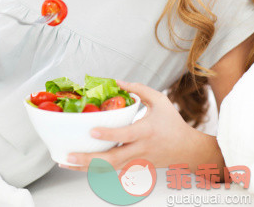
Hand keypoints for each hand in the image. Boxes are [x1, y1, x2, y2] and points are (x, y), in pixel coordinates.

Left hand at [60, 79, 199, 171]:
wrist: (187, 150)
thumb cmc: (173, 123)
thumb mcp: (159, 100)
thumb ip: (139, 89)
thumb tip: (117, 81)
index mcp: (146, 131)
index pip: (126, 134)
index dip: (109, 134)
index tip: (92, 130)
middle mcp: (140, 148)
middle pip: (112, 159)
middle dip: (89, 159)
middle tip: (69, 155)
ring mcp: (137, 161)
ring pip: (109, 169)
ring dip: (86, 167)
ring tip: (66, 161)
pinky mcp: (134, 167)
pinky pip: (112, 171)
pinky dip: (95, 170)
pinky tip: (79, 166)